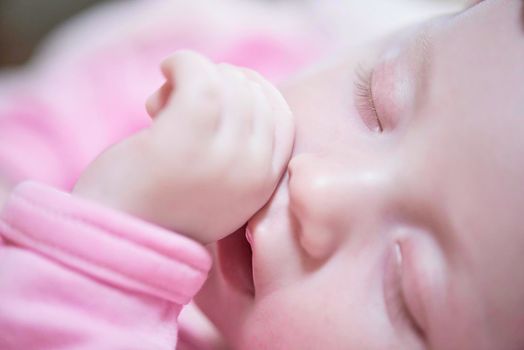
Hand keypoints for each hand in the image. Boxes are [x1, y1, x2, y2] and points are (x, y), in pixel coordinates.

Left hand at [73, 51, 293, 243]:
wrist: (114, 243)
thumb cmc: (158, 207)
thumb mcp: (216, 186)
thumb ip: (236, 150)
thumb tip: (230, 84)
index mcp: (262, 186)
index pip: (282, 118)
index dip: (257, 92)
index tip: (225, 86)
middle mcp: (252, 173)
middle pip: (254, 94)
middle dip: (221, 83)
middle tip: (182, 101)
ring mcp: (222, 158)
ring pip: (228, 82)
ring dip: (196, 74)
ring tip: (164, 100)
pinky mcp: (186, 141)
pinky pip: (199, 75)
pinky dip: (181, 63)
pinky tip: (164, 73)